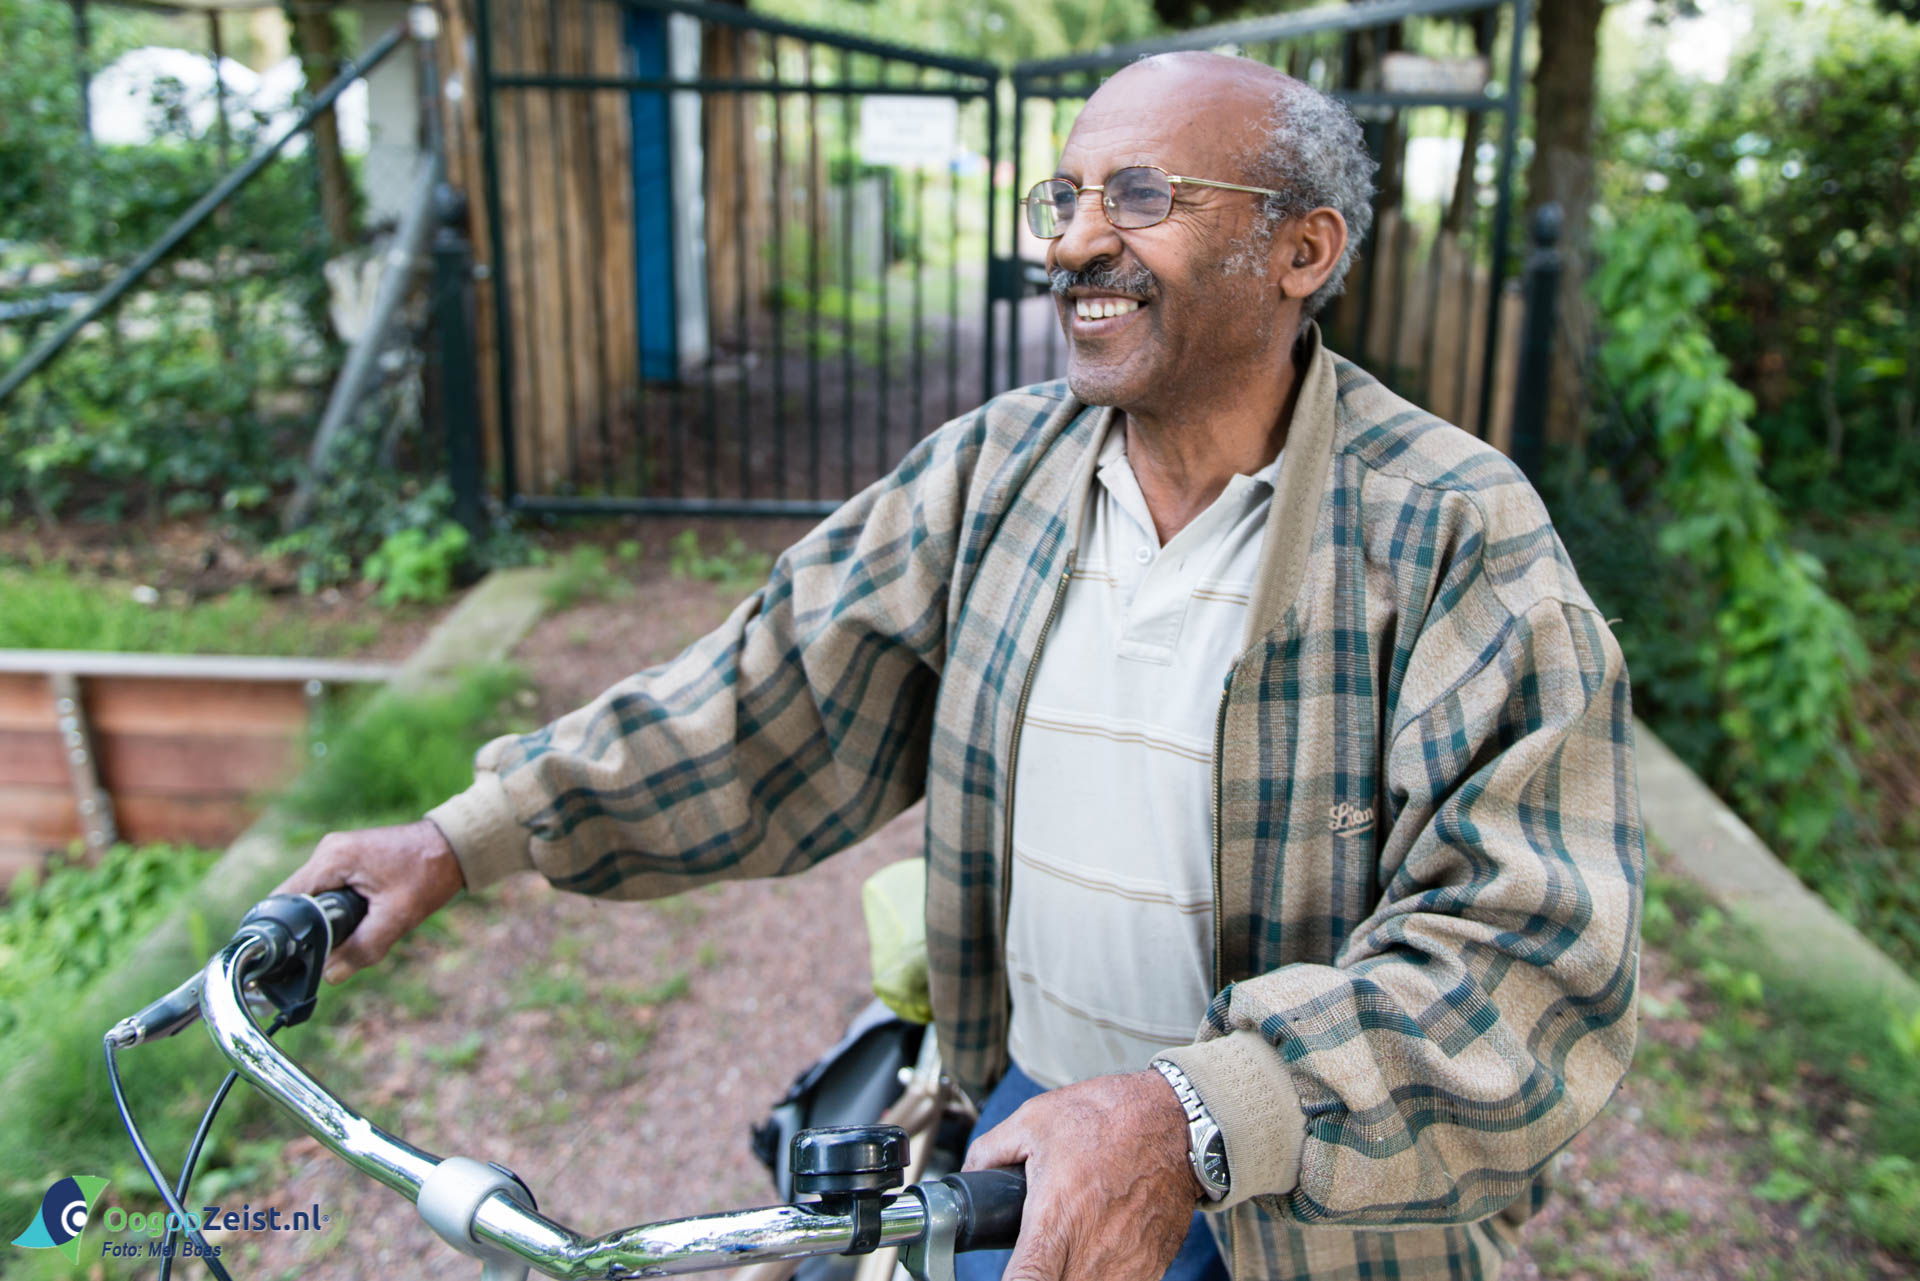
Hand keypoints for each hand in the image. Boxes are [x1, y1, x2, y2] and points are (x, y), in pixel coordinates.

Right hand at [273, 819, 465, 982]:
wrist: (454, 846)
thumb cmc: (429, 874)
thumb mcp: (398, 916)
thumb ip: (363, 947)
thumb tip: (330, 975)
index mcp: (332, 859)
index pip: (285, 899)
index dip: (286, 930)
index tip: (290, 956)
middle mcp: (328, 851)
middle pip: (297, 900)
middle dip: (309, 927)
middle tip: (329, 950)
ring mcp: (337, 853)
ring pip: (314, 897)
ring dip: (326, 918)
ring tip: (349, 934)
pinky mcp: (348, 859)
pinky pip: (330, 889)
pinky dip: (337, 908)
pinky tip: (357, 920)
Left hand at [961, 1070, 1202, 1280]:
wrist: (1178, 1120)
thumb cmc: (1108, 1117)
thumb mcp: (1033, 1119)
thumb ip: (991, 1151)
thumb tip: (971, 1173)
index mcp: (1056, 1222)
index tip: (1010, 1271)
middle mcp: (1091, 1255)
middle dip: (1041, 1278)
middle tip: (1036, 1254)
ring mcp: (1126, 1268)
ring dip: (1071, 1275)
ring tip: (1067, 1249)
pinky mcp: (1152, 1268)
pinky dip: (1103, 1275)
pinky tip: (1096, 1252)